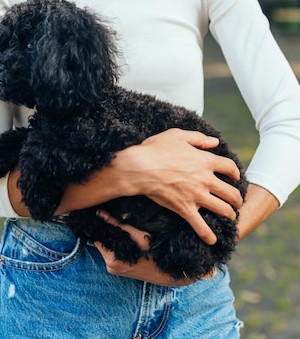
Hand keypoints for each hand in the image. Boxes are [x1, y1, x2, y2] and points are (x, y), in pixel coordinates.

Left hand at [94, 211, 216, 285]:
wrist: (170, 272)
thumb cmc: (157, 252)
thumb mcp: (139, 234)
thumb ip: (119, 224)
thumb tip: (100, 213)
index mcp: (113, 259)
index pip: (97, 236)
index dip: (100, 224)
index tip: (102, 212)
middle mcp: (110, 266)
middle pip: (101, 241)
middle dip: (106, 229)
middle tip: (112, 215)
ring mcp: (114, 269)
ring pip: (107, 245)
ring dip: (112, 235)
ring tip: (120, 225)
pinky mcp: (118, 269)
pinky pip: (112, 251)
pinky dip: (116, 242)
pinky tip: (124, 236)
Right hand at [113, 128, 242, 244]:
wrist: (140, 167)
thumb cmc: (156, 149)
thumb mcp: (178, 135)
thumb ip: (199, 139)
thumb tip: (215, 142)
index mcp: (205, 161)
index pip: (230, 168)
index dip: (235, 173)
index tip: (235, 177)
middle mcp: (205, 179)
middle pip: (231, 192)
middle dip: (237, 199)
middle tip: (236, 202)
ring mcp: (196, 196)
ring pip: (223, 209)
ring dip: (229, 214)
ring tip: (230, 216)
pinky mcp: (185, 208)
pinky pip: (200, 226)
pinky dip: (208, 235)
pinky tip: (212, 240)